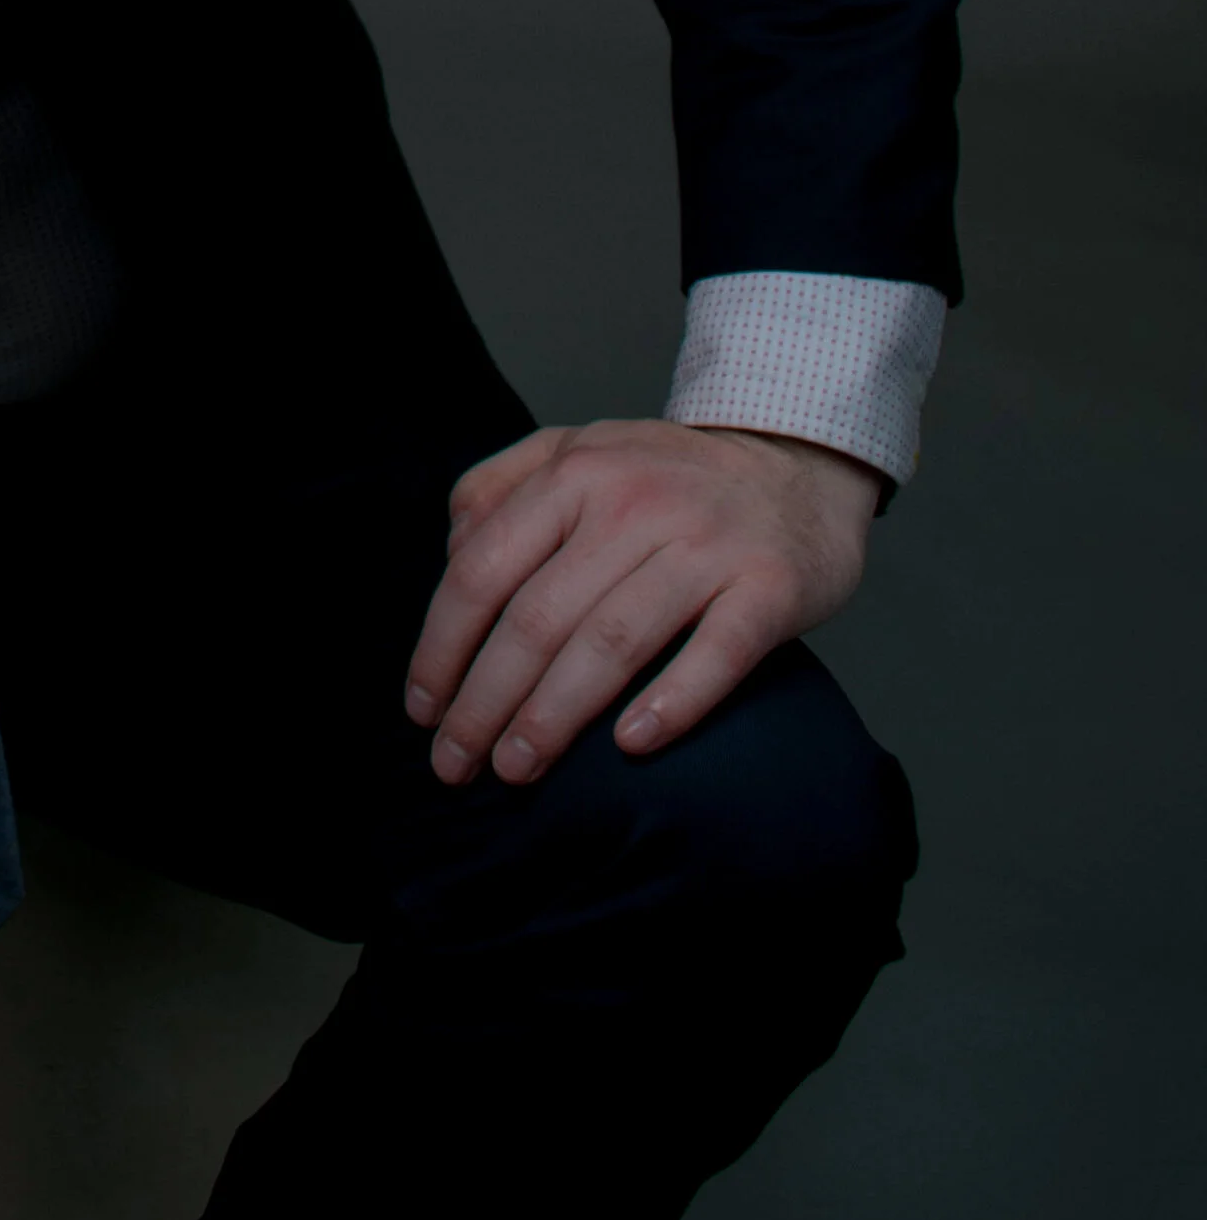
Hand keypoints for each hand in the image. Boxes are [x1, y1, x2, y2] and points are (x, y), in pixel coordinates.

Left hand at [403, 418, 879, 787]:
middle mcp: (635, 503)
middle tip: (457, 764)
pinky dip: (672, 702)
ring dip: (554, 716)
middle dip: (485, 701)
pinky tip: (630, 745)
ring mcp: (707, 544)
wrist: (798, 464)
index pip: (484, 569)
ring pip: (613, 642)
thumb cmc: (664, 476)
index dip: (443, 645)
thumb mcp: (574, 451)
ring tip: (518, 768)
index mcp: (575, 473)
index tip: (422, 709)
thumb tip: (451, 558)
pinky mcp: (771, 586)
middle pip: (538, 618)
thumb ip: (499, 489)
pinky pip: (716, 654)